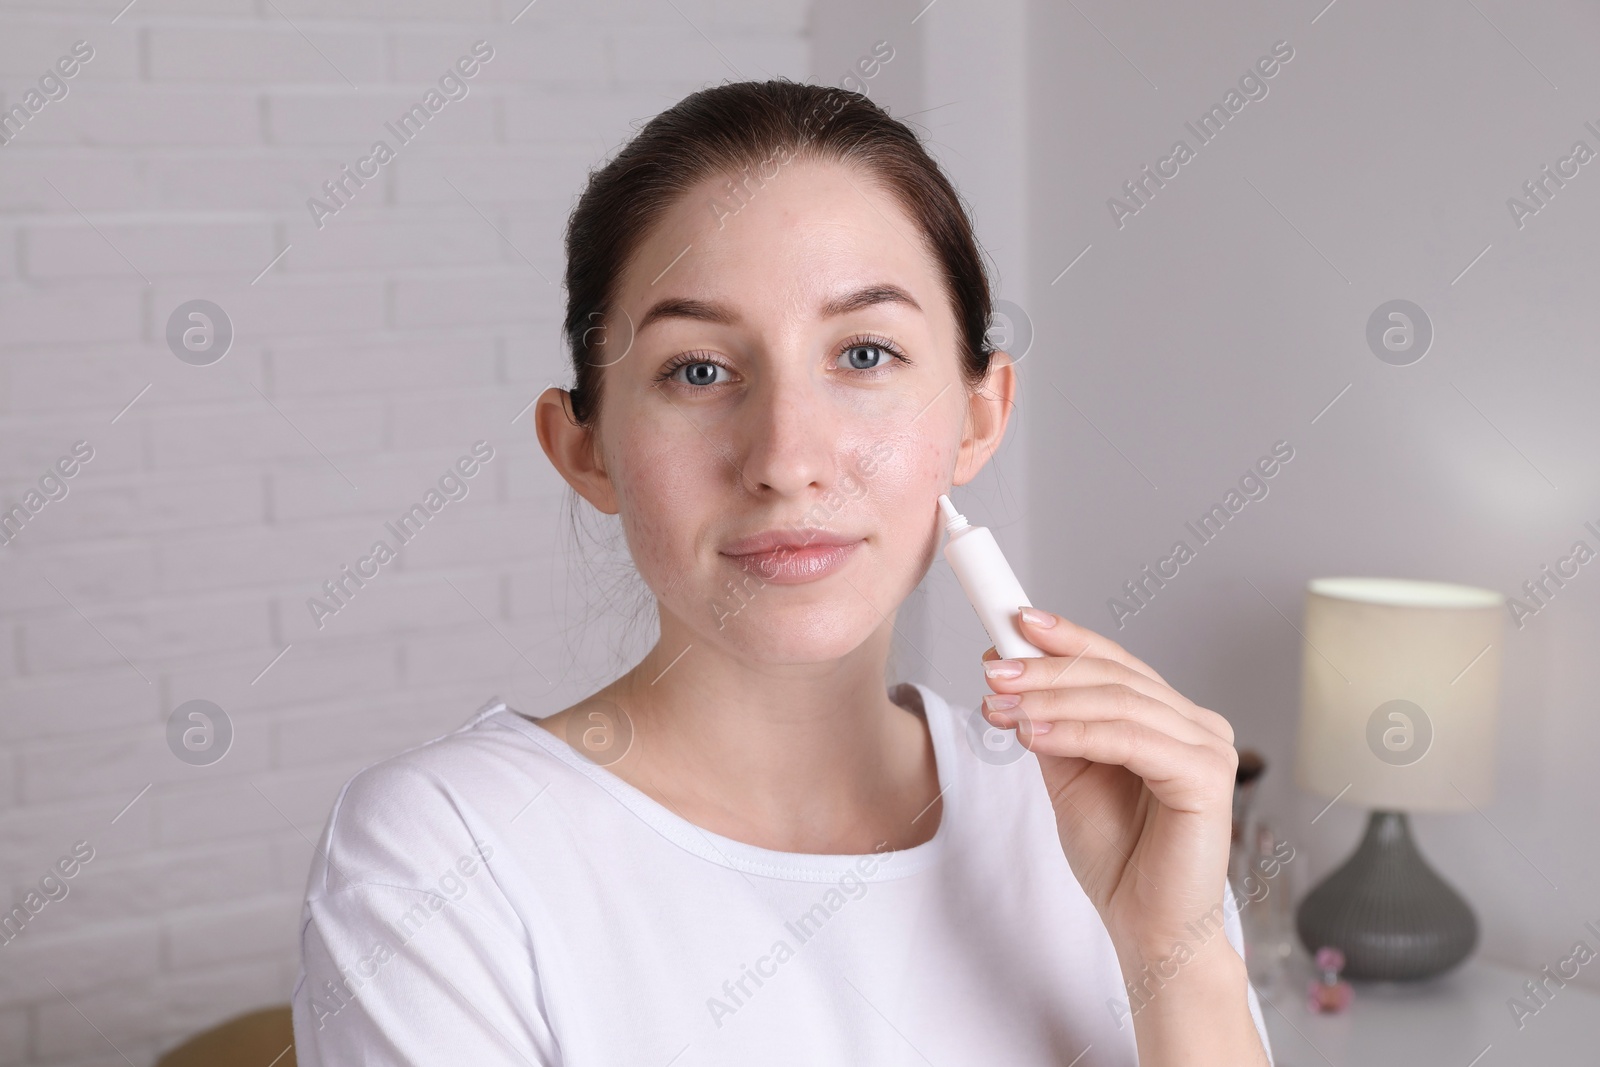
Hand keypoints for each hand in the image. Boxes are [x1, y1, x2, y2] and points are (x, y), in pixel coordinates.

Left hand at [980, 608, 1238, 964]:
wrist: (1148, 928)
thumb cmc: (1117, 857)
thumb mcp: (1069, 775)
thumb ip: (1052, 724)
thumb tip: (1011, 672)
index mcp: (1168, 718)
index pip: (1113, 662)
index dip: (1065, 638)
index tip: (1013, 621)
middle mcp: (1196, 725)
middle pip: (1113, 675)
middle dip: (1045, 669)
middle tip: (991, 671)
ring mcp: (1209, 747)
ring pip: (1117, 701)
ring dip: (1050, 699)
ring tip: (999, 707)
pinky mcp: (1208, 777)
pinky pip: (1131, 739)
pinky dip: (1077, 731)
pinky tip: (1033, 734)